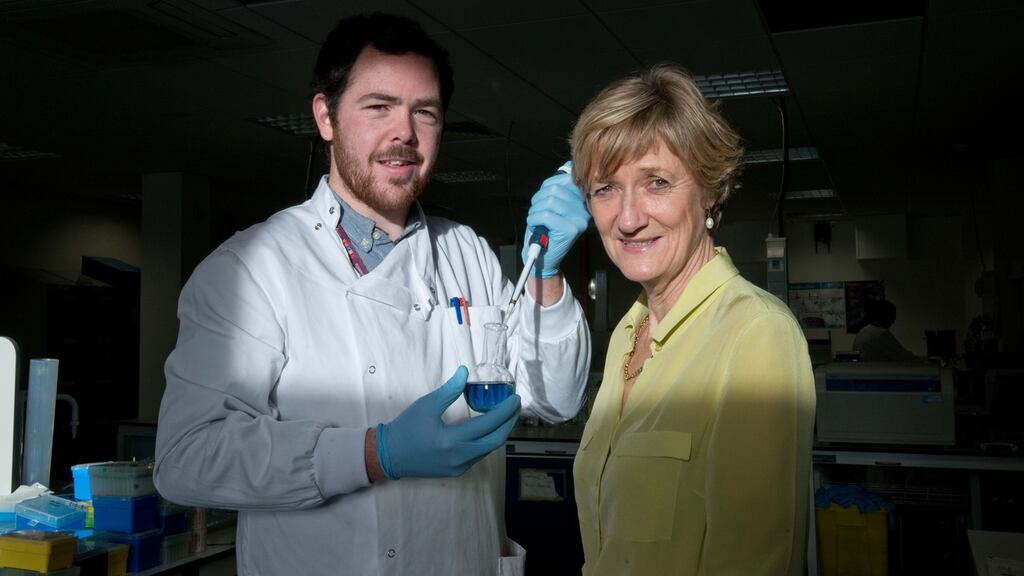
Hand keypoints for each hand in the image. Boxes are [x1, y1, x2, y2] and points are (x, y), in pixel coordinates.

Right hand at [376, 366, 520, 479]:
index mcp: (451, 440)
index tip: (514, 398)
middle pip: (496, 440)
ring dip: (500, 432)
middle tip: (515, 406)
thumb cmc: (406, 428)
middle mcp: (459, 457)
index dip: (504, 410)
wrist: (389, 456)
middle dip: (509, 422)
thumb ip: (450, 390)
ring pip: (489, 449)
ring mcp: (459, 467)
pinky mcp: (456, 471)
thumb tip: (466, 372)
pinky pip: (479, 455)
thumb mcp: (426, 405)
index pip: (488, 424)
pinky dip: (487, 440)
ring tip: (505, 415)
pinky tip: (488, 428)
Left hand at [522, 161, 589, 278]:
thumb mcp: (552, 205)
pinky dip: (534, 218)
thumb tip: (567, 166)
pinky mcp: (570, 230)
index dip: (549, 185)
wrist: (542, 257)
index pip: (567, 179)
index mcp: (582, 200)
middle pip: (556, 189)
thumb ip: (559, 187)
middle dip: (539, 198)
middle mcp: (584, 210)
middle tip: (537, 211)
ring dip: (536, 209)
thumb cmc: (545, 229)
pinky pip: (546, 215)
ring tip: (536, 219)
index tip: (543, 196)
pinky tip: (536, 225)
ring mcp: (579, 220)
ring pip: (550, 201)